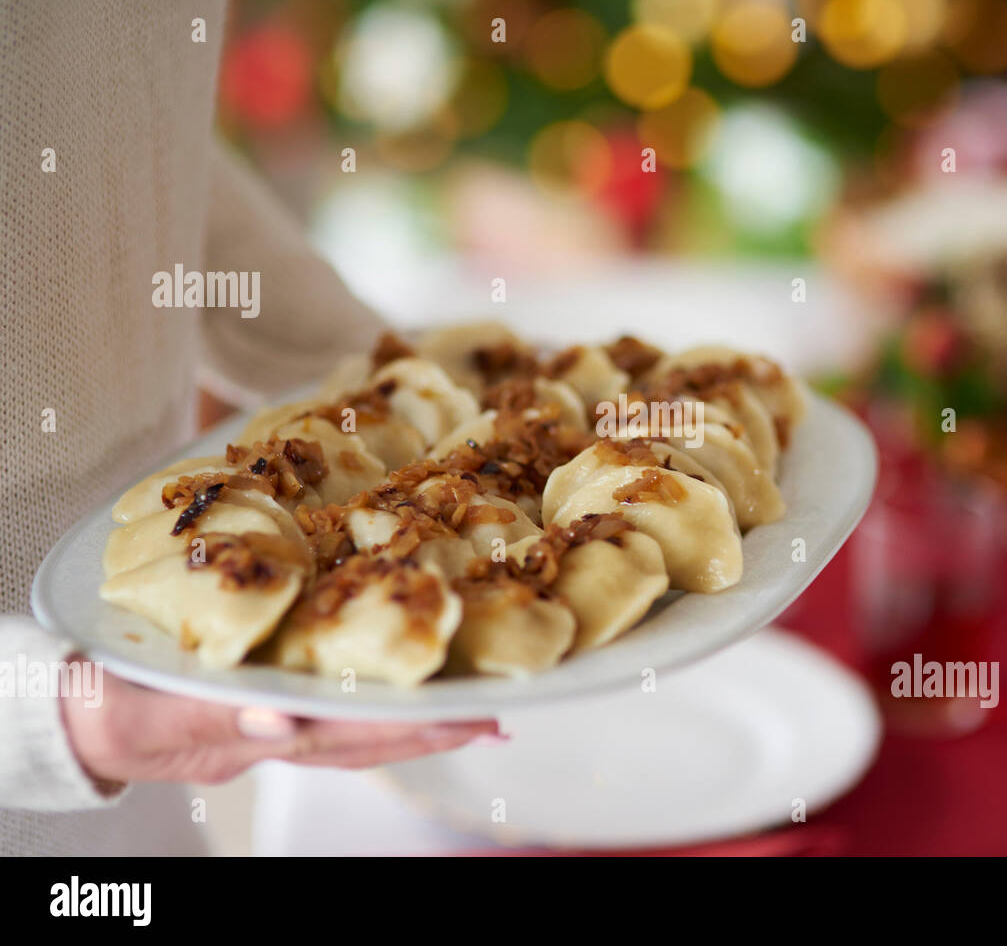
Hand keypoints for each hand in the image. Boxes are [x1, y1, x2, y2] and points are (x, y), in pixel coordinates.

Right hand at [61, 662, 500, 786]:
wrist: (87, 711)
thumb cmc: (118, 704)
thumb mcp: (153, 709)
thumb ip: (216, 718)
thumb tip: (282, 721)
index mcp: (259, 732)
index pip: (345, 734)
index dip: (402, 727)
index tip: (456, 720)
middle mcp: (282, 733)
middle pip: (370, 738)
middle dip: (432, 731)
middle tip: (492, 721)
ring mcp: (281, 724)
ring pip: (362, 730)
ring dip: (420, 724)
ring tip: (476, 714)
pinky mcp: (274, 705)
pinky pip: (337, 711)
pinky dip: (379, 705)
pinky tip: (415, 694)